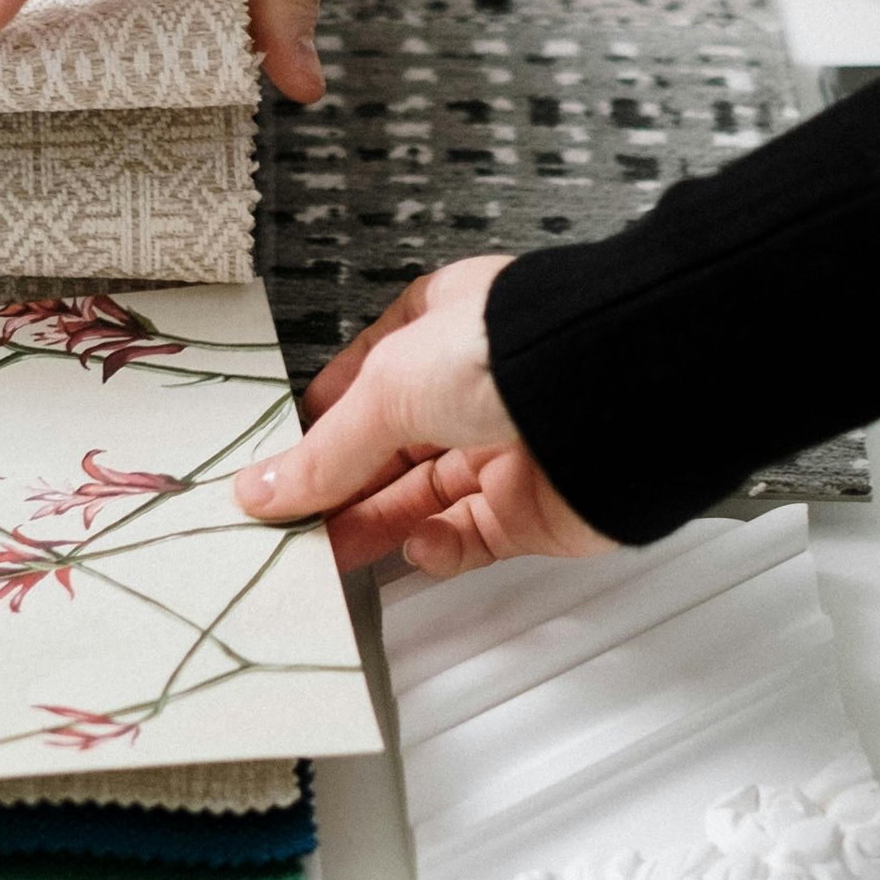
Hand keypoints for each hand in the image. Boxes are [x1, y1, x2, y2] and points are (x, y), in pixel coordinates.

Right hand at [234, 257, 611, 575]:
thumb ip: (325, 450)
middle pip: (387, 449)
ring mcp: (503, 446)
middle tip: (288, 525)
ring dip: (373, 527)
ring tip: (327, 551)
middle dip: (338, 488)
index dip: (318, 424)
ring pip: (420, 500)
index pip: (362, 381)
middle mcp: (472, 385)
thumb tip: (265, 489)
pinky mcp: (532, 507)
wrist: (614, 395)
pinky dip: (439, 549)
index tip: (275, 467)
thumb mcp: (388, 388)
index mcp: (437, 328)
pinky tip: (418, 545)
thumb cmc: (510, 351)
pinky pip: (470, 538)